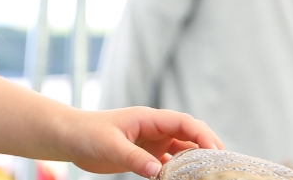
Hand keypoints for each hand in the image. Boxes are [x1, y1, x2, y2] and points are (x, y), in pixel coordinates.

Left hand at [57, 107, 221, 177]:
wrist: (70, 137)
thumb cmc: (87, 134)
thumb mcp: (110, 146)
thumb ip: (135, 159)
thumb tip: (160, 172)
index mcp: (149, 118)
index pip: (185, 123)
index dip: (204, 135)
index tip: (216, 152)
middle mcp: (155, 129)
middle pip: (190, 136)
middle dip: (208, 148)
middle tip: (223, 167)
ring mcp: (152, 143)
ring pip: (183, 150)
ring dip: (196, 161)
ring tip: (210, 175)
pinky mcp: (145, 156)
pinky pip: (170, 164)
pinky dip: (180, 172)